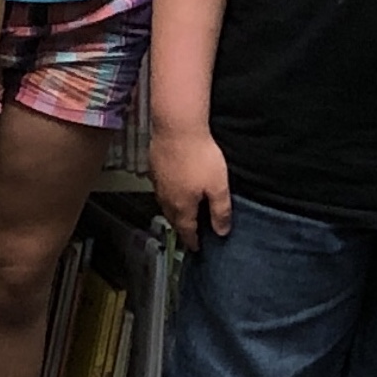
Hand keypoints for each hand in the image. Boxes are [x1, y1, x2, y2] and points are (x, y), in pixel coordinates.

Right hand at [153, 124, 233, 241]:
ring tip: (182, 213)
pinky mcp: (154, 167)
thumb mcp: (218, 187)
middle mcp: (166, 198)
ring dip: (173, 211)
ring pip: (165, 204)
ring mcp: (158, 182)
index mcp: (182, 206)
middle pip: (174, 219)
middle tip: (190, 233)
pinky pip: (161, 188)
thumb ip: (220, 212)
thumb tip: (222, 231)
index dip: (193, 241)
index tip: (196, 248)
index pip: (187, 230)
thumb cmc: (199, 157)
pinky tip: (173, 187)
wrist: (177, 128)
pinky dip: (168, 194)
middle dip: (182, 227)